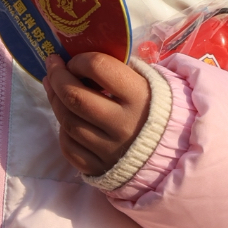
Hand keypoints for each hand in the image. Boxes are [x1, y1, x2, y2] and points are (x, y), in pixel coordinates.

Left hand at [43, 52, 149, 177]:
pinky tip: (66, 117)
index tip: (73, 58)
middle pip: (75, 97)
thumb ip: (118, 69)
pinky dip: (62, 130)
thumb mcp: (148, 81)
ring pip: (68, 122)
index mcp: (139, 96)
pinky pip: (69, 148)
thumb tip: (79, 60)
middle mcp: (123, 125)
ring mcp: (110, 150)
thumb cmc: (156, 108)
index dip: (79, 59)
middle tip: (52, 64)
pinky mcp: (100, 169)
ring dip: (55, 100)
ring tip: (52, 86)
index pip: (98, 67)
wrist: (175, 153)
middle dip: (57, 77)